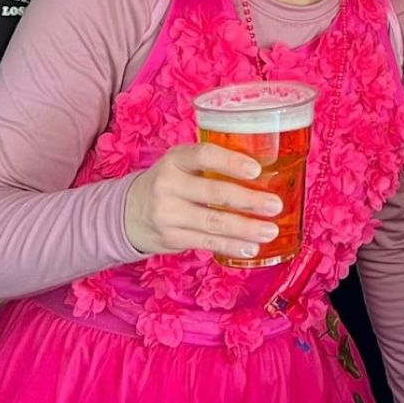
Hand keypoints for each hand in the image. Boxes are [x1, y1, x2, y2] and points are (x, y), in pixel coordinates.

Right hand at [123, 142, 282, 260]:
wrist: (129, 211)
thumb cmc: (171, 182)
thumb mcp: (182, 163)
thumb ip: (212, 164)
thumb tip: (265, 171)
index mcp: (175, 159)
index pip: (204, 155)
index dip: (231, 162)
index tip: (256, 169)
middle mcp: (168, 185)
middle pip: (213, 193)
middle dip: (248, 200)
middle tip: (274, 205)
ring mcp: (167, 214)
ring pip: (212, 222)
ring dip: (245, 228)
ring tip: (270, 230)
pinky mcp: (171, 237)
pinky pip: (206, 242)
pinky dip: (231, 245)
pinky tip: (250, 247)